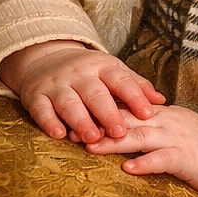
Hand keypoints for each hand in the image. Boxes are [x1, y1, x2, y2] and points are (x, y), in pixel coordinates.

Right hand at [0, 41, 165, 143]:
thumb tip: (162, 101)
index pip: (121, 80)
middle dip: (108, 113)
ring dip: (81, 121)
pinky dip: (49, 122)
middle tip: (121, 132)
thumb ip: (136, 86)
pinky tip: (59, 135)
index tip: (148, 113)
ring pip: (69, 103)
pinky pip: (41, 109)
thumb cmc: (88, 71)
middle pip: (95, 93)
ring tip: (93, 138)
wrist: (45, 57)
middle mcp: (80, 74)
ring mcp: (57, 84)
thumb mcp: (112, 71)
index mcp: (102, 66)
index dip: (134, 96)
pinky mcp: (36, 95)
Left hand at [85, 105, 197, 196]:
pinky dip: (145, 163)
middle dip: (98, 124)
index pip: (126, 108)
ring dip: (114, 142)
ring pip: (140, 137)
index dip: (100, 111)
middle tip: (72, 131)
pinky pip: (163, 159)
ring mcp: (177, 139)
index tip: (75, 115)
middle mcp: (166, 122)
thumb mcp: (173, 130)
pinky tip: (128, 169)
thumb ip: (149, 127)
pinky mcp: (187, 158)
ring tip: (91, 147)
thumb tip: (118, 128)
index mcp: (161, 114)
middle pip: (127, 120)